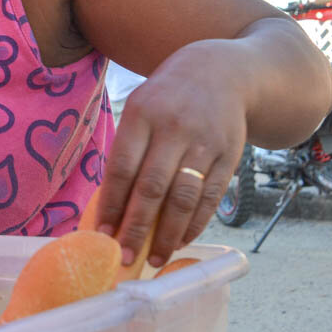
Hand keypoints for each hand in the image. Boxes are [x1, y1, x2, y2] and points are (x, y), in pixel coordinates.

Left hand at [96, 40, 247, 267]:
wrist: (222, 72)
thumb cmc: (166, 99)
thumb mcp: (140, 108)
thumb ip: (127, 151)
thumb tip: (110, 207)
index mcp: (142, 115)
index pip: (122, 168)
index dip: (112, 205)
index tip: (102, 235)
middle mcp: (174, 128)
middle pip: (152, 187)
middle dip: (136, 227)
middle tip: (125, 258)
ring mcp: (204, 142)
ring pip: (183, 197)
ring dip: (168, 234)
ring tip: (156, 259)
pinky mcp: (229, 155)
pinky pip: (210, 197)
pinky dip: (195, 224)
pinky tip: (181, 240)